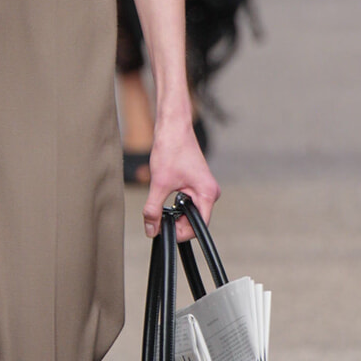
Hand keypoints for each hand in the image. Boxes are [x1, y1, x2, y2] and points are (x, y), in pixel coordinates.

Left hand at [142, 116, 219, 240]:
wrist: (173, 128)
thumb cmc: (172, 148)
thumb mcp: (159, 183)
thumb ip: (153, 210)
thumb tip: (150, 229)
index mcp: (207, 194)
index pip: (198, 226)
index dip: (181, 233)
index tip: (164, 232)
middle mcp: (209, 192)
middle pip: (194, 220)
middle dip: (176, 223)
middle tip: (157, 220)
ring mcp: (203, 188)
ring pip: (189, 211)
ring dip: (174, 213)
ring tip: (160, 206)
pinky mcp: (195, 183)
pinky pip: (187, 202)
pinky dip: (175, 204)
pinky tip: (164, 196)